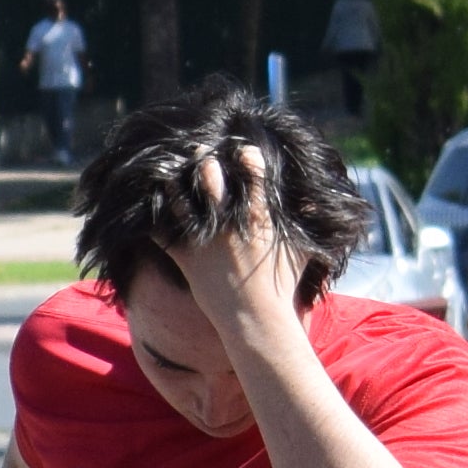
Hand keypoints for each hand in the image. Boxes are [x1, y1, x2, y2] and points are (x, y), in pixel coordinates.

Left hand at [160, 145, 294, 340]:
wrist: (256, 318)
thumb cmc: (282, 286)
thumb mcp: (302, 251)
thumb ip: (307, 224)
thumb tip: (318, 203)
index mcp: (258, 217)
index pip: (252, 173)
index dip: (246, 157)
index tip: (242, 150)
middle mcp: (228, 223)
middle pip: (211, 180)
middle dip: (204, 162)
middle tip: (199, 152)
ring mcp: (205, 240)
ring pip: (183, 202)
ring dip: (176, 184)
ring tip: (171, 172)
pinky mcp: (187, 259)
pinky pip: (165, 234)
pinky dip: (155, 220)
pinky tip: (150, 208)